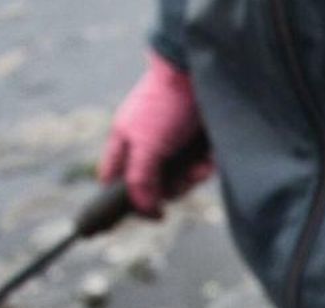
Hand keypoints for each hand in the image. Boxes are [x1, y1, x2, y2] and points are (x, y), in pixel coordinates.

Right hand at [97, 52, 211, 215]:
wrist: (200, 75)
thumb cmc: (166, 106)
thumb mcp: (147, 145)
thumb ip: (141, 181)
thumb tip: (145, 211)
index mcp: (125, 143)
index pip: (114, 181)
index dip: (123, 200)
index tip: (144, 215)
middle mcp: (147, 146)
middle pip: (153, 188)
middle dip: (171, 188)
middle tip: (182, 179)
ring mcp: (172, 146)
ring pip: (180, 180)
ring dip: (191, 177)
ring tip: (199, 166)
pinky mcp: (197, 145)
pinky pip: (200, 168)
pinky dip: (206, 167)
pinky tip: (210, 158)